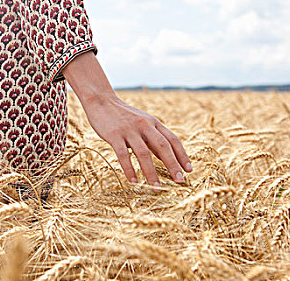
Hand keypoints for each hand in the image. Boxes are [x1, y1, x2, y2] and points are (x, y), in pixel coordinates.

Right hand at [60, 49, 190, 191]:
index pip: (172, 140)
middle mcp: (144, 125)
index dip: (182, 155)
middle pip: (162, 147)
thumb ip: (154, 138)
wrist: (101, 101)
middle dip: (173, 165)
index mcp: (153, 123)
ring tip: (156, 188)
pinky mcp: (114, 135)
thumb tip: (167, 158)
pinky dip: (130, 170)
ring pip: (144, 153)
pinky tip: (134, 182)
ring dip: (151, 173)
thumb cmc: (124, 116)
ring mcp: (129, 130)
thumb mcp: (143, 123)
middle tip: (180, 181)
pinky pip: (124, 155)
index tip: (189, 170)